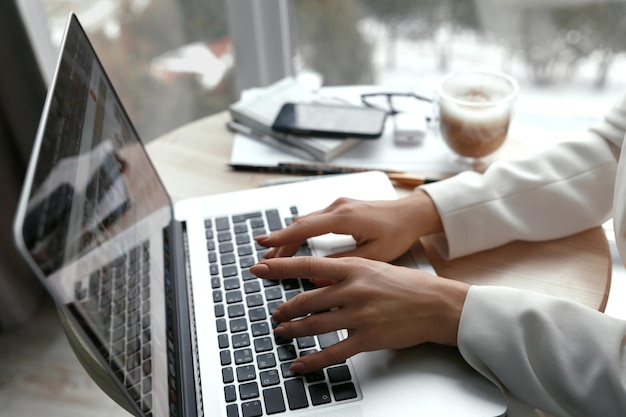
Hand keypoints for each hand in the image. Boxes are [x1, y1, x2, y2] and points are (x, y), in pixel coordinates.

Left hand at [249, 256, 468, 372]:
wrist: (436, 304)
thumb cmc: (405, 285)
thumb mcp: (372, 268)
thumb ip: (342, 273)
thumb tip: (313, 278)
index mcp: (354, 268)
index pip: (307, 265)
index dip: (279, 268)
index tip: (258, 269)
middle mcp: (354, 290)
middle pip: (306, 300)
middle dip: (285, 309)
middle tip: (275, 314)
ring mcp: (360, 315)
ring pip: (315, 325)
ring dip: (293, 331)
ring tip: (282, 333)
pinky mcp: (368, 338)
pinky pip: (333, 352)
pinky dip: (312, 360)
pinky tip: (299, 363)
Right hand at [255, 189, 442, 262]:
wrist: (412, 213)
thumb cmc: (398, 233)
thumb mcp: (373, 255)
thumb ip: (343, 265)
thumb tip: (317, 279)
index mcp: (345, 217)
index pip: (305, 228)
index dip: (281, 237)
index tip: (262, 244)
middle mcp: (338, 207)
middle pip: (300, 225)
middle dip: (280, 242)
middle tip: (265, 259)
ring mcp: (339, 205)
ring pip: (306, 221)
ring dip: (290, 238)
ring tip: (275, 256)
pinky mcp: (341, 208)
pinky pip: (314, 220)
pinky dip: (301, 233)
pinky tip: (295, 245)